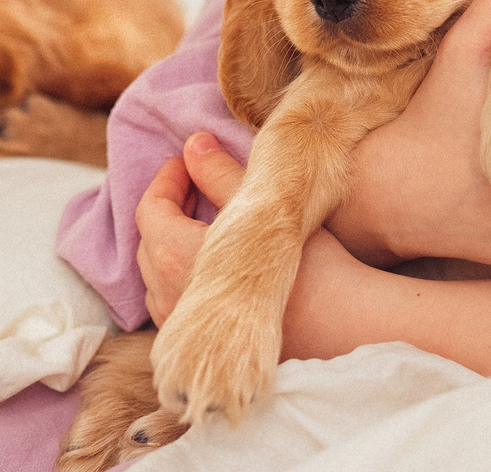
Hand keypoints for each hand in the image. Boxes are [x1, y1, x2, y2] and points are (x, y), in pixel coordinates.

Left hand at [135, 131, 362, 334]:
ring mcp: (180, 326)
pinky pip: (172, 302)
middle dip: (168, 206)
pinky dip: (181, 273)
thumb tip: (194, 145)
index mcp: (176, 258)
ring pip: (157, 276)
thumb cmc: (309, 267)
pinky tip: (213, 264)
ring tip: (203, 219)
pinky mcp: (200, 345)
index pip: (150, 209)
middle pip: (149, 242)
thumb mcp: (264, 208)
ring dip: (172, 241)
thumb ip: (220, 174)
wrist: (341, 328)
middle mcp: (168, 297)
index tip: (188, 160)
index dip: (167, 178)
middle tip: (197, 181)